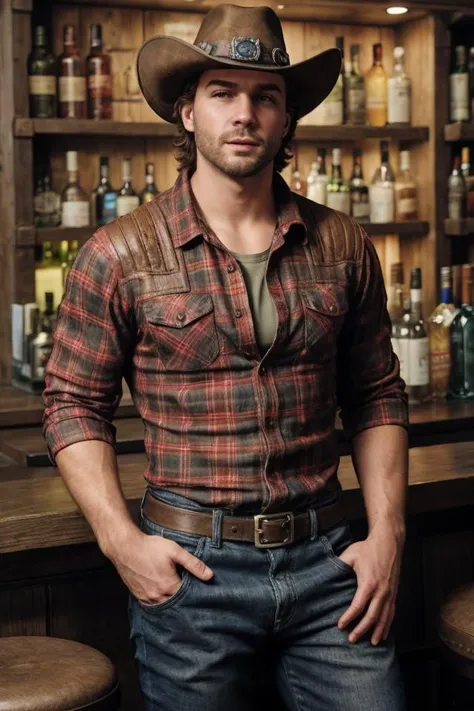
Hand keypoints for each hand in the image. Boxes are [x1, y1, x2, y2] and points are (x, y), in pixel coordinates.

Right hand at [106, 528, 212, 604]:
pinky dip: (159, 601)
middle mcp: (157, 596)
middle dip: (182, 600)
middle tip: (188, 595)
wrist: (124, 547)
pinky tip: (162, 594)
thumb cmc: (150, 547)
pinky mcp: (138, 595)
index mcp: (169, 586)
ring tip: (176, 594)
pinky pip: (152, 604)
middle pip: (175, 603)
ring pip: (163, 605)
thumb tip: (209, 575)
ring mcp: (146, 597)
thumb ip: (193, 564)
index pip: (187, 597)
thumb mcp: (175, 551)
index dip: (193, 593)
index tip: (198, 591)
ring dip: (170, 601)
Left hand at [337, 527, 403, 645]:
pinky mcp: (394, 592)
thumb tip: (326, 574)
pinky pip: (392, 612)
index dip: (348, 617)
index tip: (340, 626)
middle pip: (372, 616)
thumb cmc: (368, 548)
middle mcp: (381, 591)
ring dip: (377, 631)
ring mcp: (390, 593)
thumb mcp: (350, 554)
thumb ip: (339, 565)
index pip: (357, 606)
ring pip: (384, 618)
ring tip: (371, 643)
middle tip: (352, 639)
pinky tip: (384, 633)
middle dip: (361, 629)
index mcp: (368, 583)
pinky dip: (388, 624)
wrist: (389, 542)